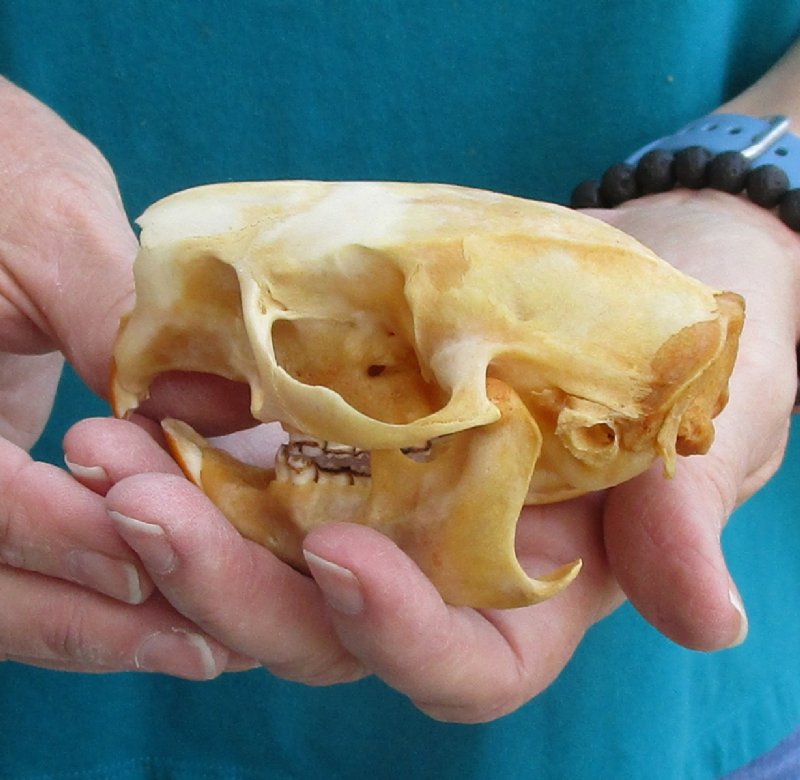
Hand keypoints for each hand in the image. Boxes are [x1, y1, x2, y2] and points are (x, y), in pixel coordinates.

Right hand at [0, 78, 249, 675]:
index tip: (150, 559)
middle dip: (92, 618)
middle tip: (204, 647)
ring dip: (103, 622)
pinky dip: (97, 580)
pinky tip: (174, 587)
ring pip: (5, 590)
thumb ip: (121, 325)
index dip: (56, 537)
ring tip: (207, 643)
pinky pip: (29, 557)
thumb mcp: (47, 226)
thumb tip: (228, 413)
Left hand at [64, 190, 795, 720]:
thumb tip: (711, 621)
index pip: (455, 662)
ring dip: (179, 512)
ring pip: (262, 547)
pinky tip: (144, 390)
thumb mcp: (705, 443)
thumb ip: (684, 528)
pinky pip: (255, 457)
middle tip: (144, 508)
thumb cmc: (683, 369)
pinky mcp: (339, 435)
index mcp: (523, 599)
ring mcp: (376, 501)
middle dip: (229, 581)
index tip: (338, 555)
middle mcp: (432, 568)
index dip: (394, 633)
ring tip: (104, 455)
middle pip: (318, 621)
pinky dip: (197, 436)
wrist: (637, 285)